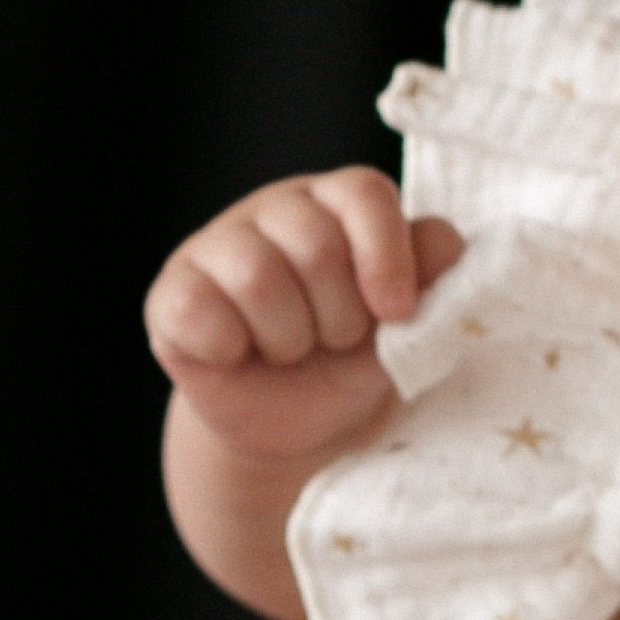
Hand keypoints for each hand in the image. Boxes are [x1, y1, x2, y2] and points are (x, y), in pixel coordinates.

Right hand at [147, 167, 462, 465]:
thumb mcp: (404, 326)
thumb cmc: (352, 360)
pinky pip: (199, 309)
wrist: (293, 426)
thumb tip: (445, 243)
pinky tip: (236, 354)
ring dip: (289, 337)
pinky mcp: (173, 290)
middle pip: (315, 242)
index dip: (386, 255)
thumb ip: (431, 277)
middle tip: (333, 340)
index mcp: (339, 203)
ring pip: (258, 276)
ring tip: (289, 349)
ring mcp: (219, 244)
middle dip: (339, 315)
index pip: (364, 193)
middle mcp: (278, 209)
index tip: (396, 313)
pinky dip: (229, 348)